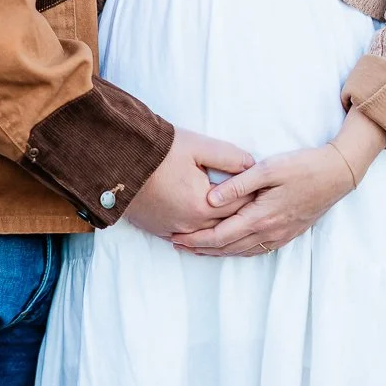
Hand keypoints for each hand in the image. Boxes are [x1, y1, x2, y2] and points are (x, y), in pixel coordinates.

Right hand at [124, 129, 255, 239]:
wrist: (118, 160)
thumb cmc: (159, 150)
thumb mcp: (198, 146)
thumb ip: (229, 157)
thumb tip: (252, 165)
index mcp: (203, 204)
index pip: (240, 203)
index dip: (255, 194)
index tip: (266, 188)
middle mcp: (190, 224)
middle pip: (226, 223)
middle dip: (243, 214)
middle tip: (258, 205)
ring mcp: (173, 230)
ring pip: (208, 237)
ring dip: (222, 229)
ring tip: (237, 221)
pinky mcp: (159, 230)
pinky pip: (186, 239)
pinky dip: (200, 237)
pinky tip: (209, 232)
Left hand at [172, 105, 385, 256]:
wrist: (337, 174)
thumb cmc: (302, 166)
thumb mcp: (268, 168)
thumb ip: (238, 185)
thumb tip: (210, 200)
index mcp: (261, 217)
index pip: (220, 235)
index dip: (196, 239)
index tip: (176, 237)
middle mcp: (269, 232)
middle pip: (227, 247)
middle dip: (200, 248)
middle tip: (176, 245)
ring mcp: (279, 236)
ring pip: (241, 251)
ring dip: (216, 252)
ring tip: (195, 249)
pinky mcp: (286, 234)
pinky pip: (255, 250)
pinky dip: (236, 251)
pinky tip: (227, 248)